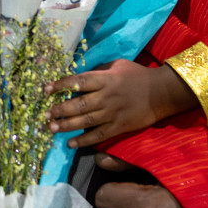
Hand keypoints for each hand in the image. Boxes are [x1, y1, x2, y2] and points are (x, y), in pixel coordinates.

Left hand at [47, 59, 195, 146]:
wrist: (161, 93)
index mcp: (105, 79)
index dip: (61, 85)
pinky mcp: (119, 127)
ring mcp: (112, 113)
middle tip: (45, 114)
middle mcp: (106, 96)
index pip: (79, 82)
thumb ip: (99, 70)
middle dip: (59, 109)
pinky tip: (71, 143)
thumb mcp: (118, 65)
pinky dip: (84, 140)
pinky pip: (98, 135)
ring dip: (66, 125)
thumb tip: (80, 77)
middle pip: (79, 104)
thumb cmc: (138, 75)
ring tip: (51, 128)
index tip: (46, 90)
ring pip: (85, 121)